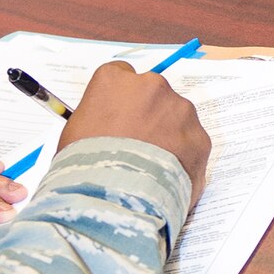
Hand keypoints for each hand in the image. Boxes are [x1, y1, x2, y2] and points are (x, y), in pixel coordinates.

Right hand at [58, 61, 209, 205]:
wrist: (114, 197)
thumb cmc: (85, 166)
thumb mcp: (74, 134)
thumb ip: (95, 120)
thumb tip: (105, 129)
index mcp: (114, 80)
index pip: (121, 77)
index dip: (120, 102)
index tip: (119, 121)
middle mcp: (151, 86)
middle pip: (152, 95)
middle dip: (147, 117)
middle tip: (135, 148)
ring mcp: (179, 110)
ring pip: (176, 119)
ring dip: (167, 137)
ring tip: (151, 168)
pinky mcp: (199, 138)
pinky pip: (192, 145)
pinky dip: (183, 159)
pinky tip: (166, 178)